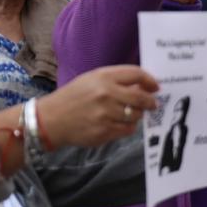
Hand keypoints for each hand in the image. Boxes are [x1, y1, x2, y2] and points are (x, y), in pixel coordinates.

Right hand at [35, 65, 159, 148]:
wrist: (50, 119)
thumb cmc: (73, 97)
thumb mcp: (92, 79)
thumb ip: (116, 80)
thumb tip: (143, 86)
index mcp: (103, 77)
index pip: (137, 74)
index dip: (150, 81)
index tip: (156, 87)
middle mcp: (105, 94)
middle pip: (141, 98)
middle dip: (151, 102)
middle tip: (153, 104)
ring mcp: (105, 114)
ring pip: (136, 115)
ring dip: (138, 115)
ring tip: (132, 113)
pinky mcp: (103, 131)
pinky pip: (127, 129)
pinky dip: (128, 127)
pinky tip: (121, 123)